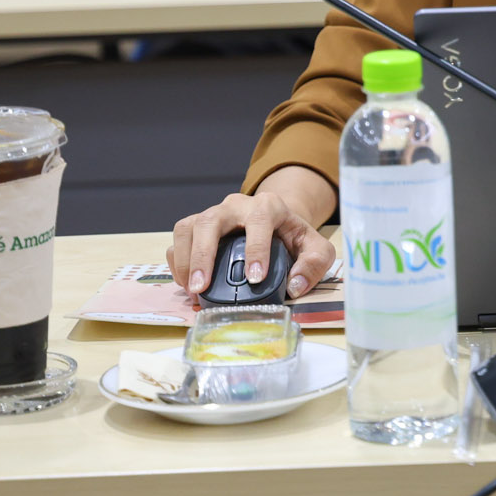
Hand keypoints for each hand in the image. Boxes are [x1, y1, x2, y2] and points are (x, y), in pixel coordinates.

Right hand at [167, 167, 338, 299]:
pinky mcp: (198, 226)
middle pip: (212, 220)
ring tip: (193, 290)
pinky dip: (178, 261)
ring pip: (190, 227)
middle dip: (204, 255)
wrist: (278, 225)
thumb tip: (295, 285)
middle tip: (203, 287)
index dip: (256, 248)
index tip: (255, 278)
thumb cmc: (294, 239)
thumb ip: (314, 264)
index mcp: (269, 206)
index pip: (259, 220)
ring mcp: (214, 214)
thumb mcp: (317, 249)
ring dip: (186, 259)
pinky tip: (187, 284)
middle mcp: (237, 205)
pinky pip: (179, 238)